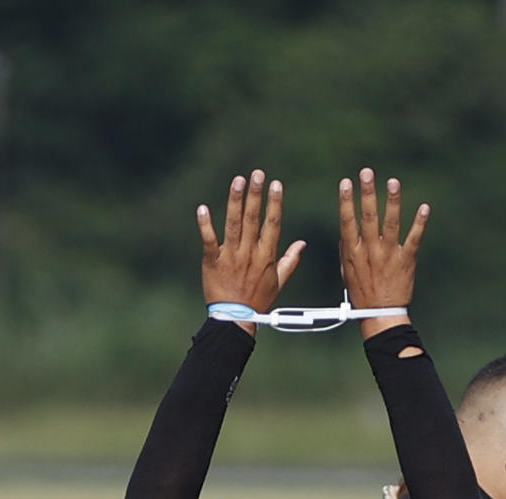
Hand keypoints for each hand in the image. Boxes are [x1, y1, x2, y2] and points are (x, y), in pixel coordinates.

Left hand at [198, 170, 304, 328]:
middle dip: (255, 195)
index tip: (276, 184)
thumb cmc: (257, 301)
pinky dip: (205, 224)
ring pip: (233, 224)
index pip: (272, 224)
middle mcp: (249, 253)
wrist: (234, 319)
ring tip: (238, 180)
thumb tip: (302, 243)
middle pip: (252, 219)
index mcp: (266, 256)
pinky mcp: (212, 261)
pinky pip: (208, 240)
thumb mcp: (279, 282)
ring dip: (235, 201)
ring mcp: (230, 256)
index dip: (274, 203)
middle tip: (257, 173)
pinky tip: (203, 208)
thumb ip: (290, 261)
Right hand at [338, 167, 426, 337]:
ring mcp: (389, 255)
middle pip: (368, 217)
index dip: (346, 201)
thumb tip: (345, 229)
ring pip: (391, 223)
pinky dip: (420, 223)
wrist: (381, 314)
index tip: (346, 182)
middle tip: (367, 172)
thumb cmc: (362, 293)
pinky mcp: (407, 260)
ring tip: (393, 182)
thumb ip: (346, 249)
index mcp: (353, 252)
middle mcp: (370, 251)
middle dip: (367, 193)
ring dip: (392, 201)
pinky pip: (414, 238)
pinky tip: (424, 207)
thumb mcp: (347, 271)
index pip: (347, 222)